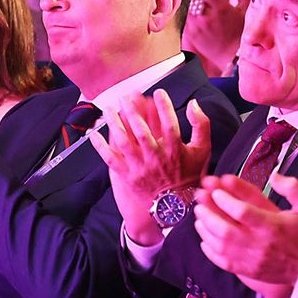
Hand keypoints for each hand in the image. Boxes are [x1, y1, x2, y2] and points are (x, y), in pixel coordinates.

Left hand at [89, 90, 212, 244]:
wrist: (177, 206)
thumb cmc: (190, 175)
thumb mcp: (203, 150)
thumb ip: (201, 125)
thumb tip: (194, 104)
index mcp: (175, 150)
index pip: (169, 124)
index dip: (164, 106)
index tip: (159, 91)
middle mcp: (156, 158)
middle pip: (141, 131)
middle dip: (132, 111)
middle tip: (125, 96)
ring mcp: (140, 168)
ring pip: (124, 143)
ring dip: (114, 124)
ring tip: (108, 109)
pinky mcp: (128, 177)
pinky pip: (112, 160)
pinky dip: (101, 148)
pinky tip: (94, 135)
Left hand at [181, 0, 246, 76]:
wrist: (232, 57)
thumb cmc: (241, 32)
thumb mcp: (246, 10)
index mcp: (222, 10)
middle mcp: (208, 18)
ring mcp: (197, 26)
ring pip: (185, 4)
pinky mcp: (190, 33)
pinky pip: (183, 15)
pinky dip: (184, 6)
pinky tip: (188, 2)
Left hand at [194, 172, 297, 297]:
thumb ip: (292, 187)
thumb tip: (274, 176)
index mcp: (272, 225)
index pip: (242, 212)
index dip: (226, 200)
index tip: (217, 190)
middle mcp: (259, 243)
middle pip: (225, 229)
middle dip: (209, 214)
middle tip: (200, 202)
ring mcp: (252, 259)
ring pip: (220, 246)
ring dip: (205, 230)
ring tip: (199, 216)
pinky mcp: (248, 270)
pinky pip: (223, 262)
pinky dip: (210, 250)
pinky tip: (204, 239)